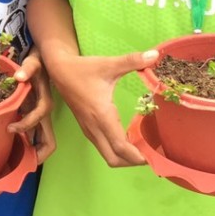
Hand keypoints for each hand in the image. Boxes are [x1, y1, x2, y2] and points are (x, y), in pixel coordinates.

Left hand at [11, 53, 56, 163]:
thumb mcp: (33, 62)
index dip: (25, 127)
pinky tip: (13, 145)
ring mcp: (41, 117)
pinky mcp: (35, 116)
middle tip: (19, 164)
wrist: (45, 62)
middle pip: (48, 142)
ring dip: (31, 152)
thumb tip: (19, 77)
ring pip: (42, 142)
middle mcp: (45, 115)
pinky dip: (26, 143)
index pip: (39, 122)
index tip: (9, 128)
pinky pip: (34, 135)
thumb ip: (27, 69)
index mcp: (45, 104)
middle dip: (37, 156)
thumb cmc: (38, 62)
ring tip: (14, 159)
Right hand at [44, 48, 156, 167]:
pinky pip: (104, 147)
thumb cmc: (84, 68)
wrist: (59, 70)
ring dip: (125, 157)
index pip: (120, 146)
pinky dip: (117, 150)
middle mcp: (94, 127)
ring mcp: (89, 129)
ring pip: (108, 155)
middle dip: (133, 161)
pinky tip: (130, 138)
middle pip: (114, 159)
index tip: (155, 155)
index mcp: (101, 115)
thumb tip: (155, 54)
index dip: (138, 155)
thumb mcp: (108, 63)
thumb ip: (132, 61)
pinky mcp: (87, 128)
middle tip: (152, 152)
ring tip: (143, 147)